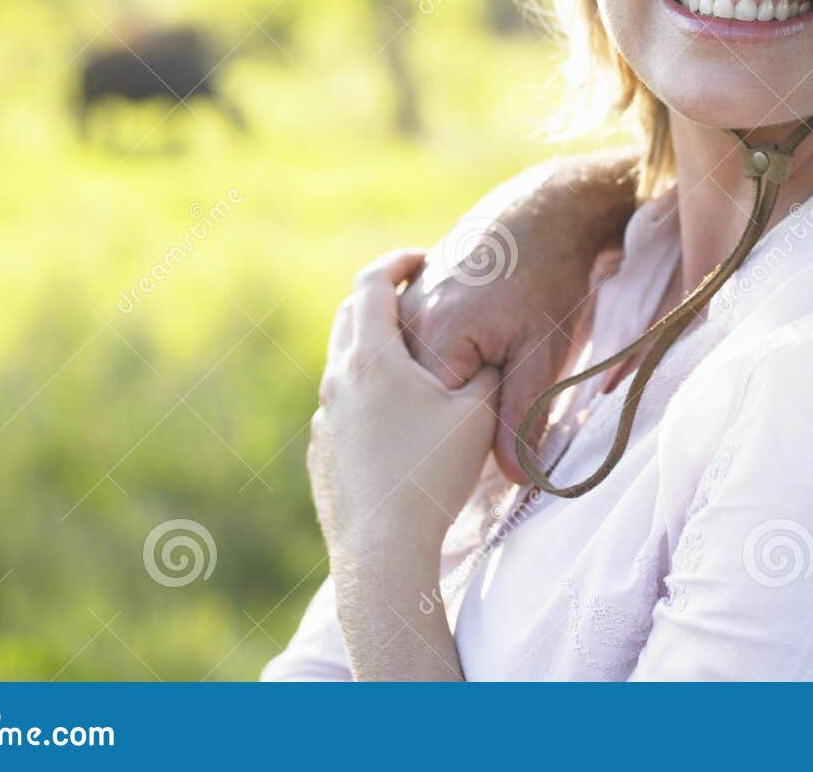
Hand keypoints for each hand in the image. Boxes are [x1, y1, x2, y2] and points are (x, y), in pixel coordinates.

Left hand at [307, 249, 498, 560]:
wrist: (381, 552)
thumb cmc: (432, 474)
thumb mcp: (477, 414)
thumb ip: (487, 377)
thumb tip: (490, 358)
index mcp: (371, 357)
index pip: (372, 284)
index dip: (396, 263)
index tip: (419, 258)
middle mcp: (337, 382)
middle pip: (348, 319)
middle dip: (377, 300)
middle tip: (412, 297)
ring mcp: (324, 421)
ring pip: (342, 367)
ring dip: (373, 352)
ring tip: (412, 363)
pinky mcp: (322, 458)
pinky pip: (341, 409)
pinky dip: (365, 395)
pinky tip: (397, 420)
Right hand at [398, 152, 637, 483]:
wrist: (543, 211)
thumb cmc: (548, 280)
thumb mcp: (543, 353)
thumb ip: (524, 416)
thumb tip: (514, 479)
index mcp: (434, 340)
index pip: (430, 420)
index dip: (464, 438)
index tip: (489, 434)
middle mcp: (405, 324)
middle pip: (413, 398)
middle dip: (446, 415)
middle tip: (489, 401)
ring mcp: (402, 308)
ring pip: (410, 374)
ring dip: (437, 388)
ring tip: (481, 371)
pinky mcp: (409, 298)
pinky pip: (410, 348)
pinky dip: (433, 363)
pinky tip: (469, 354)